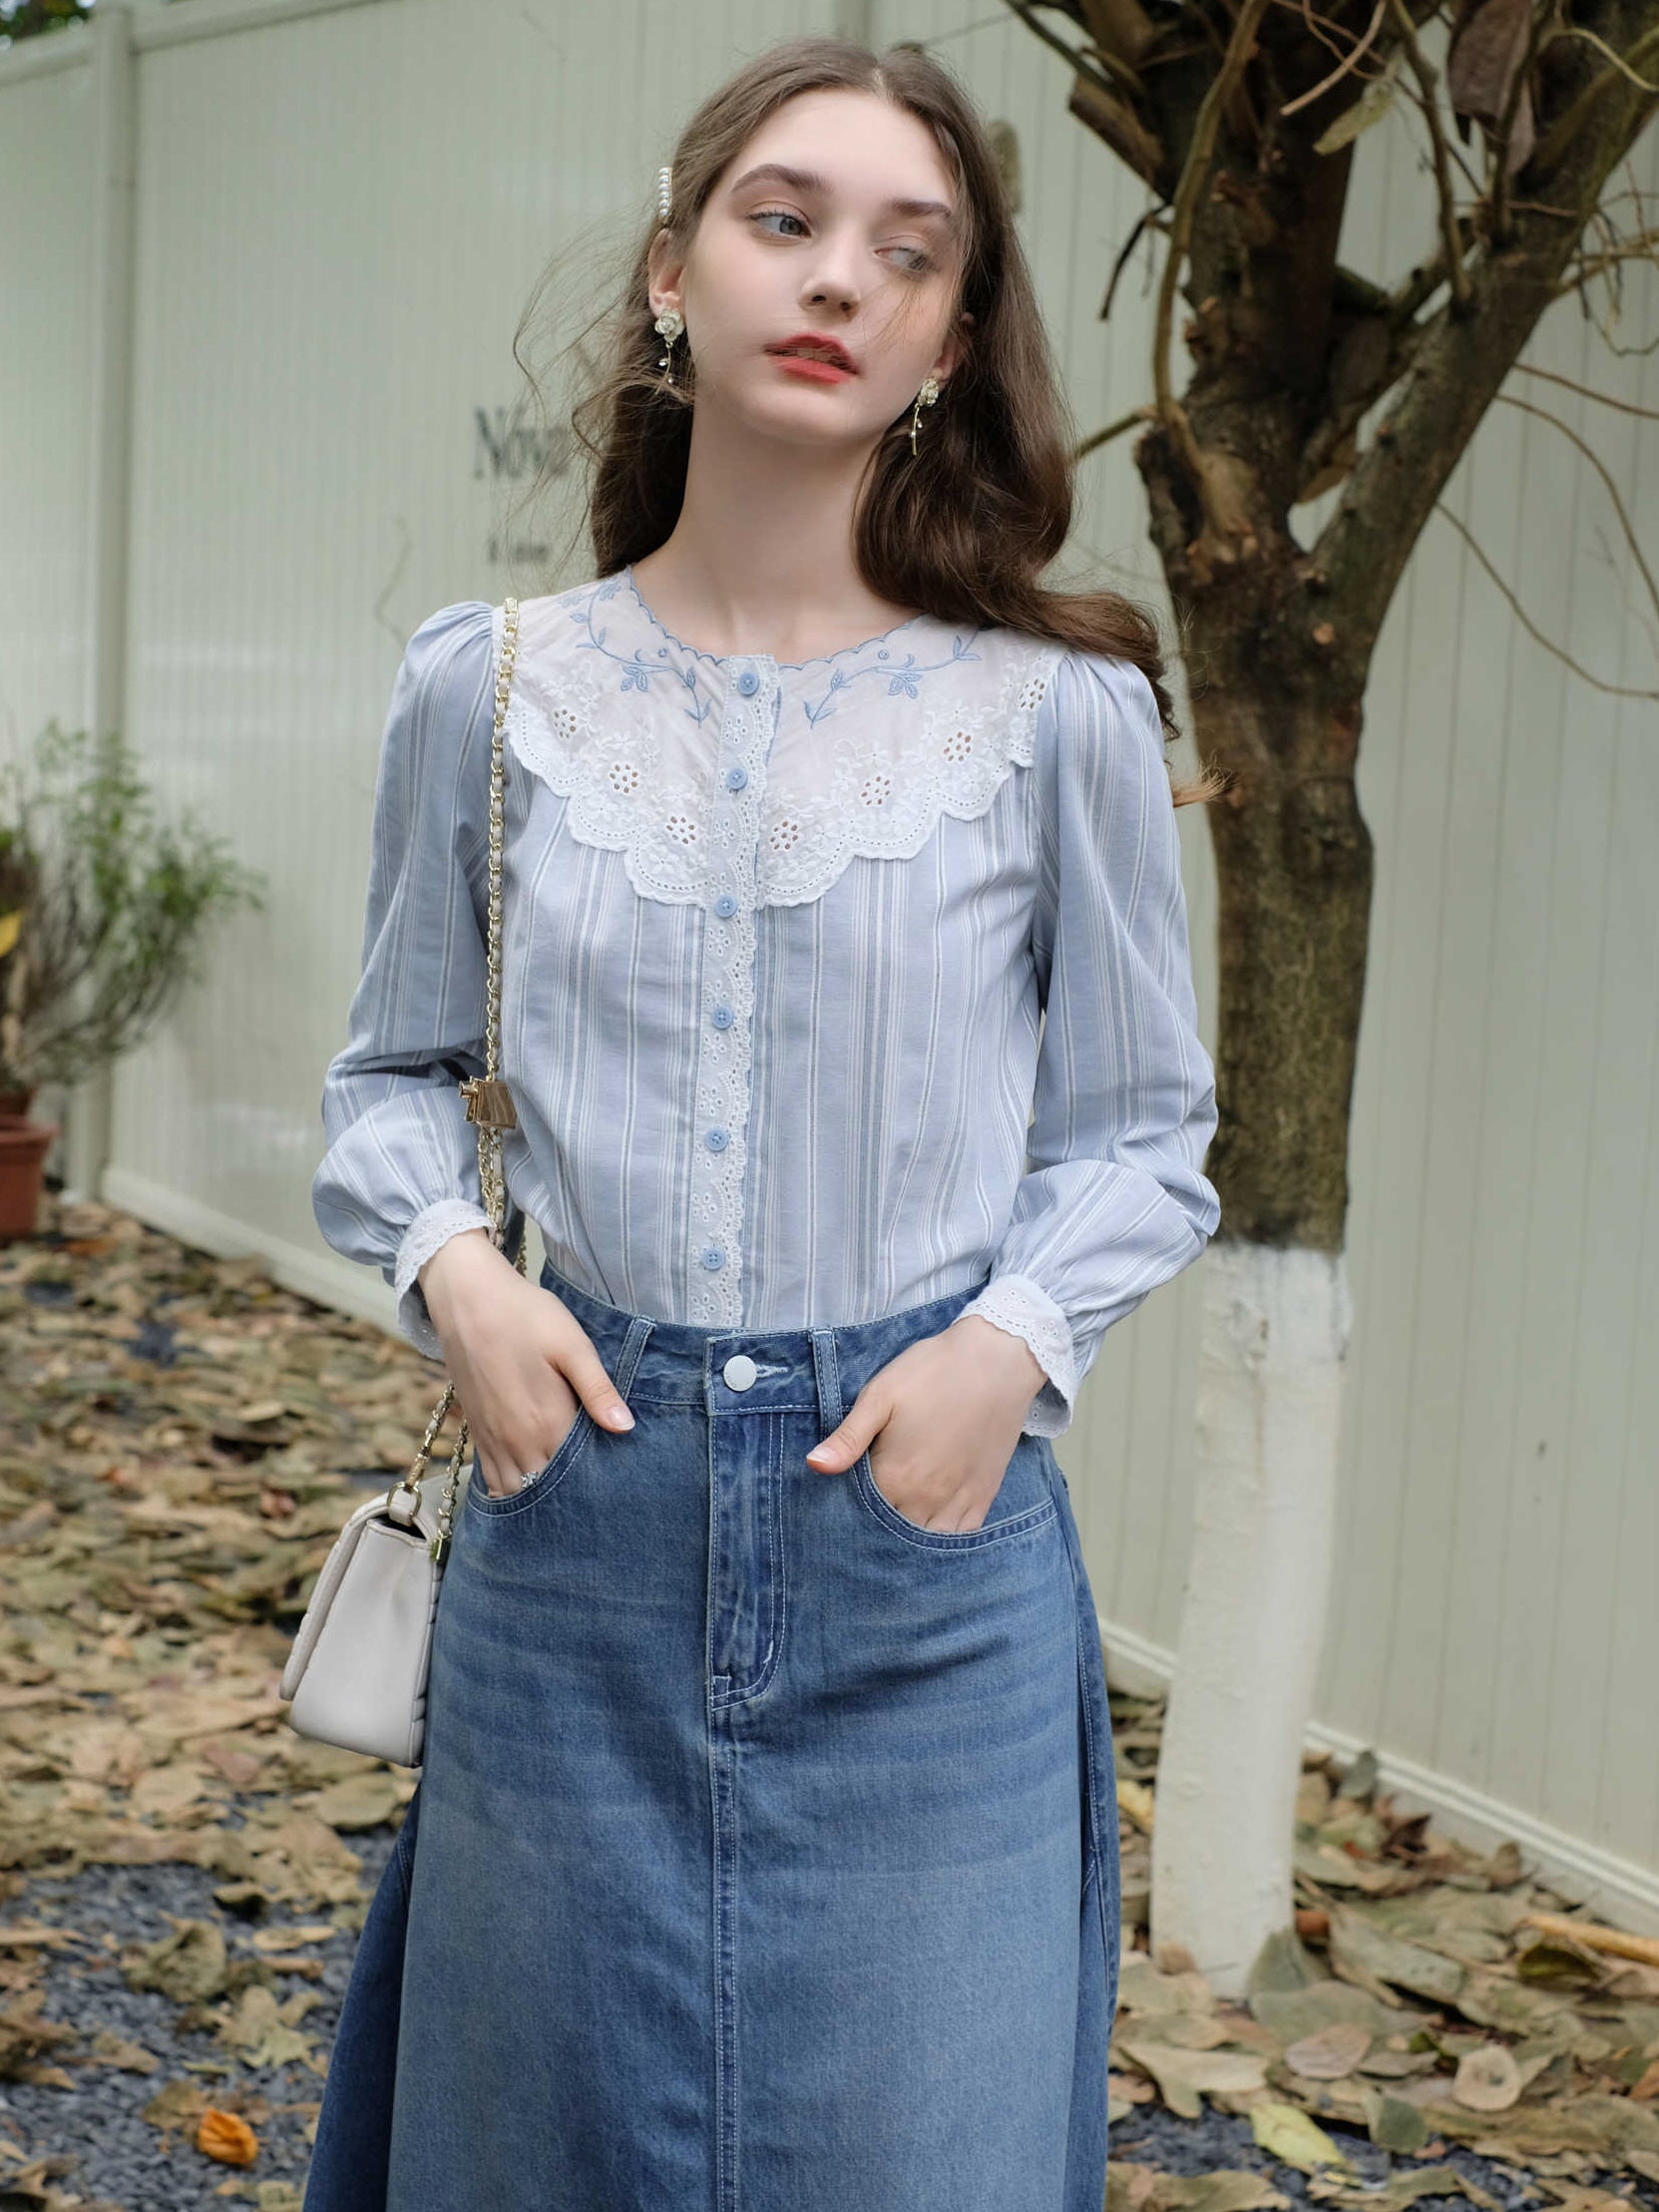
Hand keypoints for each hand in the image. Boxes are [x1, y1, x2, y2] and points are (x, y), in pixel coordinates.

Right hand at [419, 1231, 634, 1497]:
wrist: (468, 1300)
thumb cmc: (526, 1316)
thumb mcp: (572, 1345)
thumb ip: (597, 1390)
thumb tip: (625, 1427)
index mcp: (547, 1422)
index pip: (576, 1475)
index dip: (597, 1485)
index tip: (616, 1487)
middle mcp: (517, 1441)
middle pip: (546, 1491)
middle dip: (569, 1499)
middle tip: (596, 1499)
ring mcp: (493, 1440)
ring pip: (516, 1492)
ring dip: (537, 1500)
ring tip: (565, 1500)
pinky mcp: (477, 1433)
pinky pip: (492, 1480)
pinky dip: (510, 1491)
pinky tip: (528, 1488)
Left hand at [805, 1316, 1047, 1530]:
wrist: (997, 1360)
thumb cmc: (933, 1373)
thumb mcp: (881, 1395)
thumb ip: (848, 1438)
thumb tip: (813, 1466)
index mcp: (896, 1477)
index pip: (859, 1518)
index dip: (845, 1516)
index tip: (833, 1511)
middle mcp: (927, 1500)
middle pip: (892, 1537)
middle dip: (874, 1535)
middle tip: (859, 1526)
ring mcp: (958, 1501)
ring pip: (926, 1544)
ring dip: (908, 1543)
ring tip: (892, 1532)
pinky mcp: (983, 1497)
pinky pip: (961, 1538)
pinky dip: (942, 1543)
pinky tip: (928, 1533)